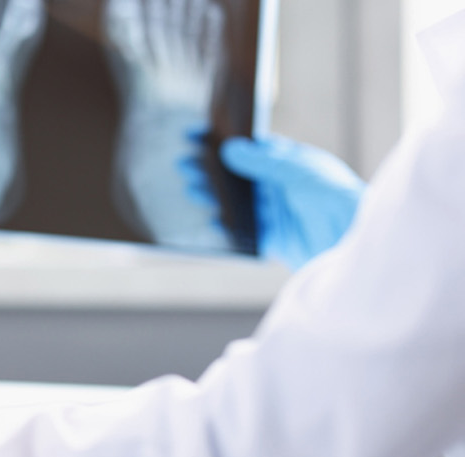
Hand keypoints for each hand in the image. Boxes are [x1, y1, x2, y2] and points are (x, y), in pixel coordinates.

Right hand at [178, 134, 365, 268]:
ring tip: (190, 188)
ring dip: (212, 195)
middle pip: (236, 176)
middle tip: (183, 163)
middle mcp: (279, 186)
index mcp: (287, 162)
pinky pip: (243, 231)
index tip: (195, 135)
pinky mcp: (274, 238)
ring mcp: (275, 212)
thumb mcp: (300, 170)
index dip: (222, 142)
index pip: (248, 148)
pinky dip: (226, 227)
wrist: (355, 237)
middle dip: (209, 169)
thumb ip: (264, 162)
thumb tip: (231, 149)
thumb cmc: (337, 196)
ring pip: (235, 202)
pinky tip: (210, 220)